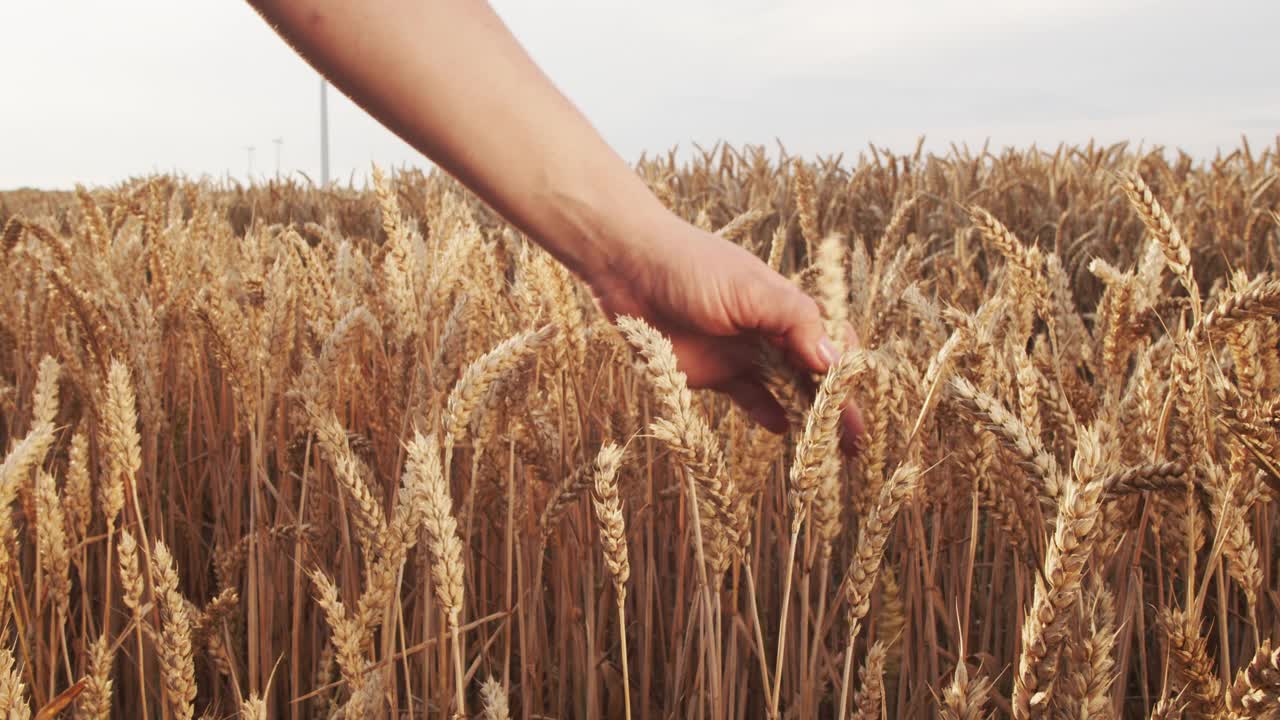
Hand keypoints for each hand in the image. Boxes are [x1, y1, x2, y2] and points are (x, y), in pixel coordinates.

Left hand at [587, 209, 865, 452]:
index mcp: (786, 306)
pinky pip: (748, 397)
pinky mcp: (712, 374)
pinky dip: (766, 413)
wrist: (628, 268)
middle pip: (814, 374)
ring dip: (807, 417)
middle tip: (856, 444)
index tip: (863, 403)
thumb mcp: (751, 288)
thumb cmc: (693, 266)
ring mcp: (742, 353)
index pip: (832, 343)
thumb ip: (794, 321)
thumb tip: (834, 361)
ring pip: (785, 390)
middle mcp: (770, 332)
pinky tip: (782, 429)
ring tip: (826, 450)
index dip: (849, 373)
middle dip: (836, 407)